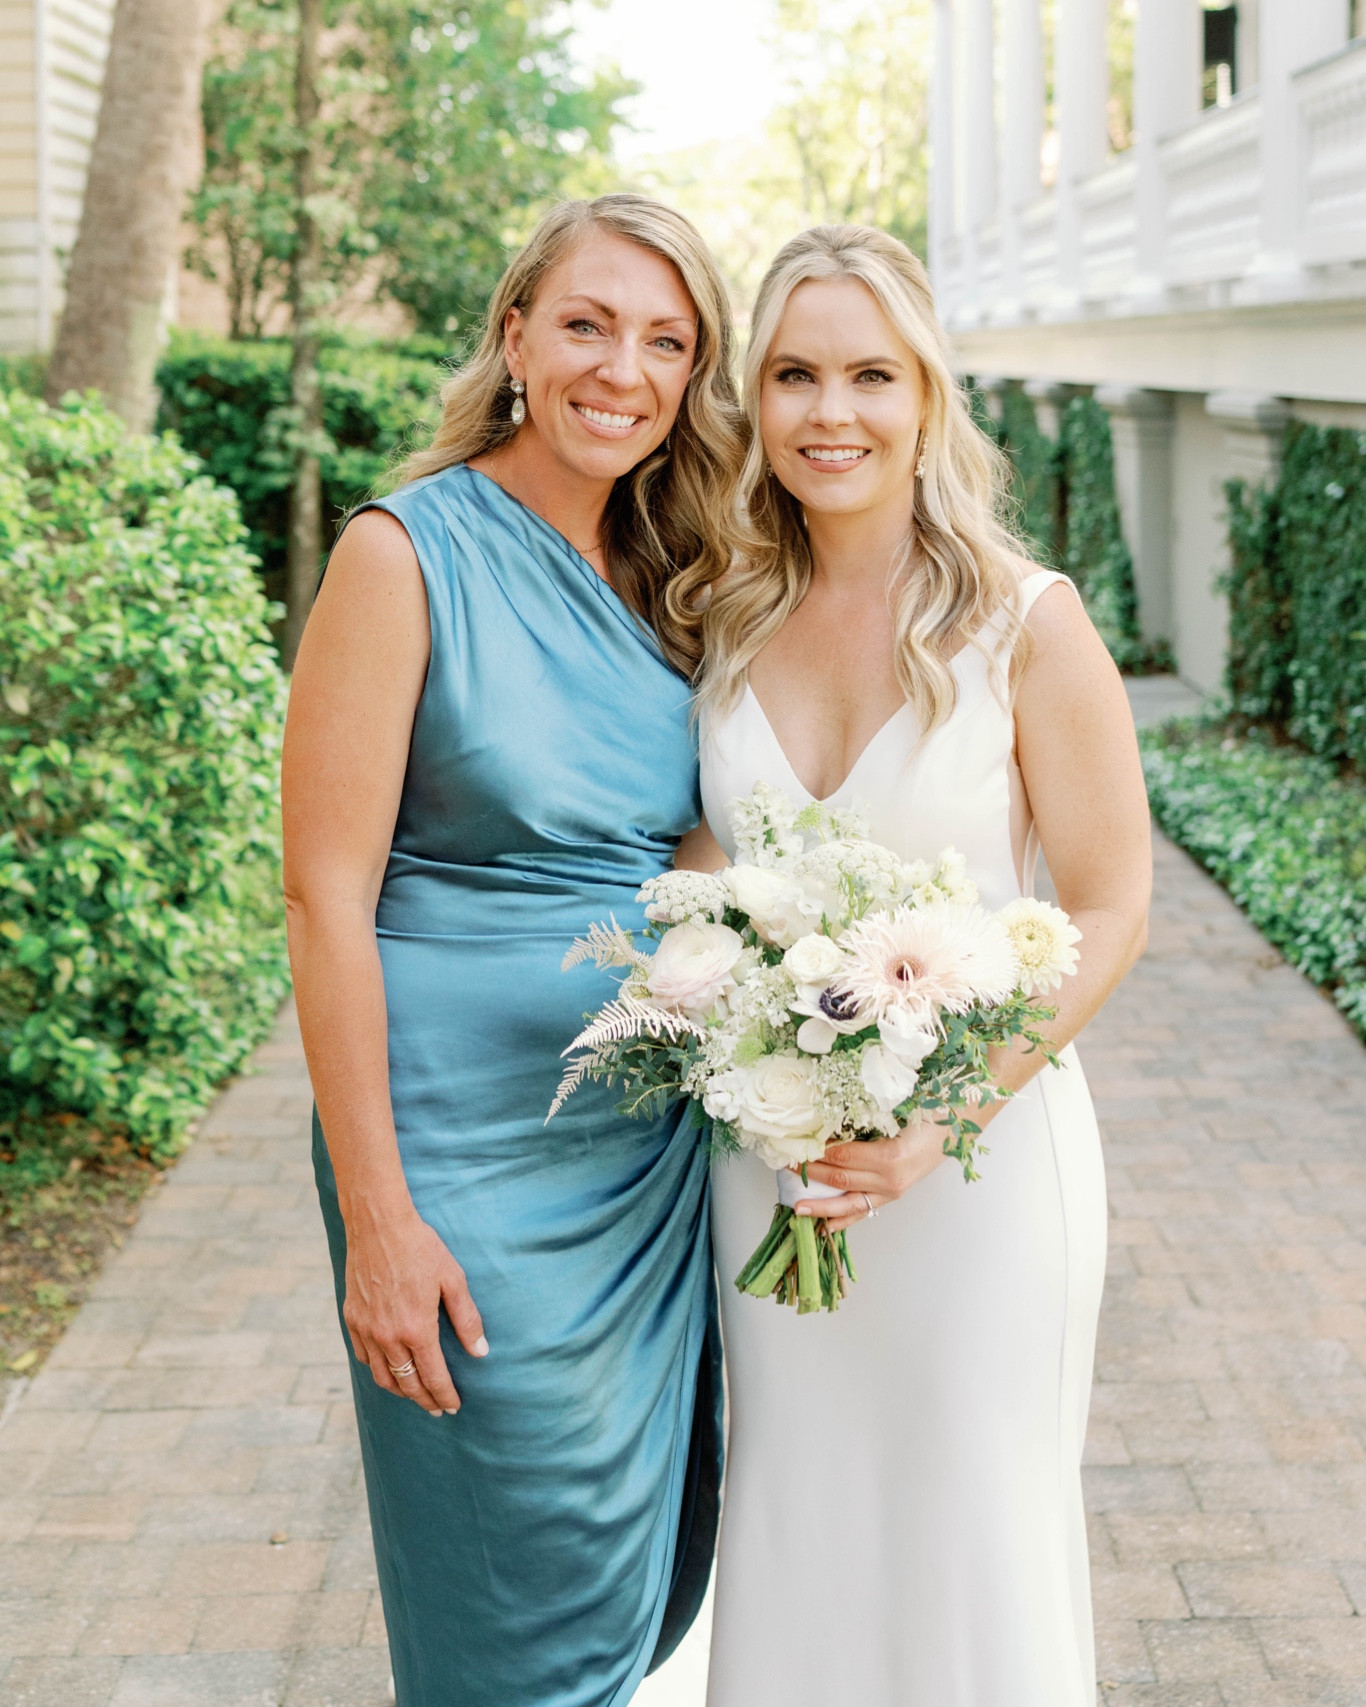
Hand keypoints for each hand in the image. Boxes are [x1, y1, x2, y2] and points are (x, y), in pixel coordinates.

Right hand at [342, 1205, 487, 1415]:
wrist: (378, 1224)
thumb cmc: (420, 1247)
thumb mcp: (453, 1279)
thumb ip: (467, 1319)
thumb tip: (480, 1352)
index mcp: (416, 1328)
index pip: (433, 1377)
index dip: (445, 1395)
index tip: (454, 1406)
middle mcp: (388, 1336)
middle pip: (407, 1384)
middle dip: (425, 1400)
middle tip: (437, 1408)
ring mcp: (366, 1329)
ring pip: (383, 1377)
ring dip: (401, 1391)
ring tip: (415, 1394)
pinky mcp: (352, 1319)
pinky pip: (364, 1357)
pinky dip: (378, 1370)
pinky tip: (390, 1368)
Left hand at [794, 1113, 955, 1232]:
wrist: (957, 1127)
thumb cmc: (930, 1115)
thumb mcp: (898, 1110)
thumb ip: (865, 1116)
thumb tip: (828, 1115)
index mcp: (889, 1156)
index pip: (841, 1156)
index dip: (815, 1152)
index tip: (794, 1145)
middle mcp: (889, 1179)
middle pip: (839, 1178)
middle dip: (809, 1174)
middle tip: (784, 1167)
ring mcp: (891, 1191)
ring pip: (848, 1202)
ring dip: (820, 1205)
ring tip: (797, 1209)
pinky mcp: (892, 1195)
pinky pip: (863, 1211)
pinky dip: (844, 1220)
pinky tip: (826, 1226)